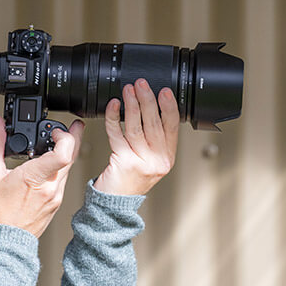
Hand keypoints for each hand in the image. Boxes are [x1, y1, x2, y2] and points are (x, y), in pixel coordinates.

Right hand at [0, 115, 84, 236]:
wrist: (5, 239)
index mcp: (35, 178)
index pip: (63, 154)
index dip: (65, 136)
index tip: (56, 130)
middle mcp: (50, 187)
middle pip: (72, 156)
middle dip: (73, 137)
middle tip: (73, 126)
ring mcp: (56, 196)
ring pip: (69, 167)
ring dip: (66, 152)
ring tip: (58, 142)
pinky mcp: (56, 202)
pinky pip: (63, 179)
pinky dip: (60, 168)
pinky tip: (49, 165)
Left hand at [94, 78, 178, 195]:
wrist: (114, 202)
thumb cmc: (129, 179)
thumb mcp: (149, 159)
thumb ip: (153, 139)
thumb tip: (149, 107)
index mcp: (167, 157)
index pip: (172, 127)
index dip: (169, 107)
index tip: (164, 91)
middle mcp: (157, 160)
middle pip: (154, 124)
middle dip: (147, 100)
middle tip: (141, 84)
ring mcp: (141, 162)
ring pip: (136, 127)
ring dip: (131, 105)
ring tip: (128, 90)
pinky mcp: (124, 162)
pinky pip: (117, 134)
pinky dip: (114, 118)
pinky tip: (113, 106)